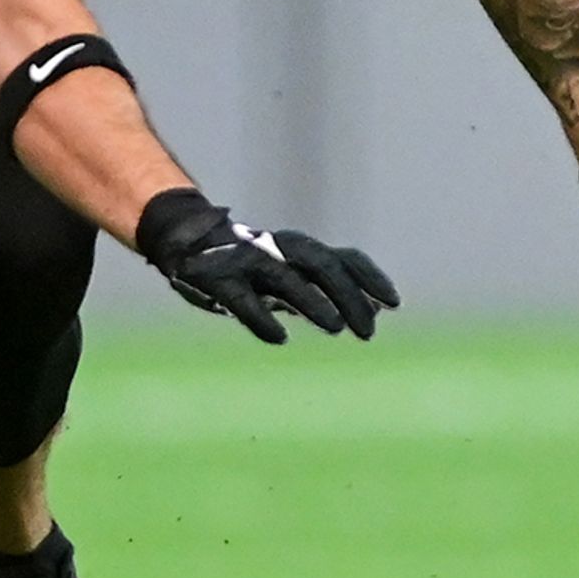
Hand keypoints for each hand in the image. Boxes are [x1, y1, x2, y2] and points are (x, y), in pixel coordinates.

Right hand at [135, 186, 399, 343]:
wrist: (184, 239)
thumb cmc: (250, 265)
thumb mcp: (294, 276)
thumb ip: (331, 289)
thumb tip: (379, 309)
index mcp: (298, 250)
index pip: (343, 258)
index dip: (369, 278)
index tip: (394, 304)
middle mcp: (277, 251)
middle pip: (320, 263)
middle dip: (347, 294)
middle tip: (368, 332)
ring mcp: (246, 263)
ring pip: (284, 276)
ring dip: (312, 300)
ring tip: (336, 327)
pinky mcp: (217, 280)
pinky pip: (241, 298)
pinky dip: (261, 317)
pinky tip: (279, 338)